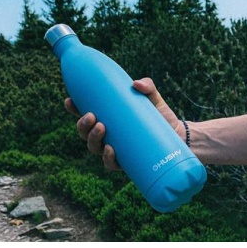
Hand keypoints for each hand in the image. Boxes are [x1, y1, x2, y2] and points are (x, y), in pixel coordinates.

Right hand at [65, 77, 184, 170]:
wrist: (177, 135)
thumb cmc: (160, 115)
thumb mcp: (153, 98)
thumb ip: (147, 86)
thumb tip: (136, 83)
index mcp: (109, 118)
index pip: (85, 113)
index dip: (74, 108)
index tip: (69, 101)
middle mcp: (108, 135)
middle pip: (84, 133)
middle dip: (82, 125)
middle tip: (92, 116)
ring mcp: (115, 149)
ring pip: (93, 147)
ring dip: (92, 139)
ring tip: (101, 128)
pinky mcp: (126, 162)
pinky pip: (110, 163)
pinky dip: (108, 158)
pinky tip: (110, 150)